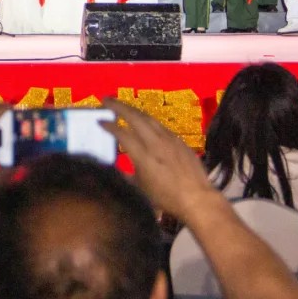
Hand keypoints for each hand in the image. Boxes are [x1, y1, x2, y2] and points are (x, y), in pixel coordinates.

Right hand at [100, 98, 215, 222]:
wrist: (198, 199)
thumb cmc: (166, 197)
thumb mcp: (140, 189)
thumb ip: (125, 175)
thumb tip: (111, 168)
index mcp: (143, 157)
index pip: (122, 134)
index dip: (109, 126)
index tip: (99, 121)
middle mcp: (156, 143)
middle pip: (135, 117)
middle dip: (118, 106)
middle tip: (106, 100)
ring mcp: (170, 139)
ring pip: (149, 118)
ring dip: (133, 110)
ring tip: (123, 107)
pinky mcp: (180, 141)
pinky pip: (160, 126)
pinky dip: (148, 121)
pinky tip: (145, 123)